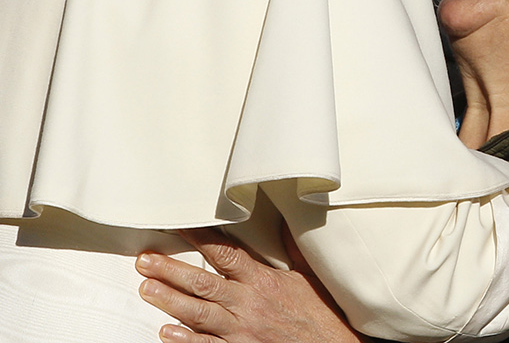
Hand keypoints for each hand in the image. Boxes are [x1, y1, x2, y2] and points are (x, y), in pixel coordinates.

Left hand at [136, 228, 363, 342]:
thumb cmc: (321, 312)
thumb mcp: (307, 275)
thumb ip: (290, 249)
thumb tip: (283, 221)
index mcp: (264, 280)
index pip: (226, 254)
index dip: (200, 239)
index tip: (178, 227)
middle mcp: (250, 303)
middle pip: (203, 283)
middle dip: (170, 271)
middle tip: (144, 260)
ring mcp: (242, 330)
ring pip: (198, 313)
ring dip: (169, 300)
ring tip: (145, 288)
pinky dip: (185, 340)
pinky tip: (165, 332)